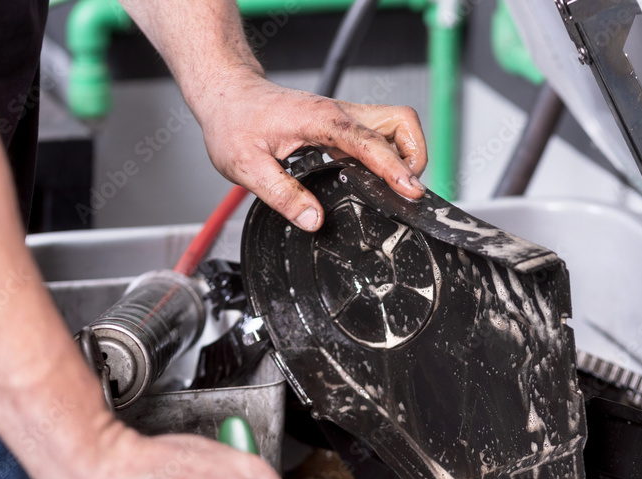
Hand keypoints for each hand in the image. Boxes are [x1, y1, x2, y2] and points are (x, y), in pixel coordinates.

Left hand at [191, 66, 427, 230]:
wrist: (227, 94)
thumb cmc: (234, 121)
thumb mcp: (246, 165)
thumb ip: (281, 194)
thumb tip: (313, 220)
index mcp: (321, 121)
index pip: (371, 142)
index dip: (395, 168)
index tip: (410, 191)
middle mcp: (340, 114)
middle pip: (401, 122)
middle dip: (414, 156)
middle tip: (405, 190)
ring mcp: (344, 117)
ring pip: (396, 126)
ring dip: (406, 154)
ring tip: (395, 187)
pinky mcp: (342, 124)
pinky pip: (379, 135)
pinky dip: (389, 155)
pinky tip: (375, 179)